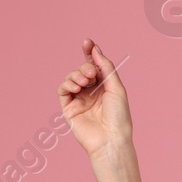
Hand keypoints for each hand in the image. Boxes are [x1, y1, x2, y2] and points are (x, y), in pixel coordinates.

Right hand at [57, 38, 130, 159]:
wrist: (110, 139)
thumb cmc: (118, 116)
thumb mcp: (116, 87)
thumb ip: (105, 68)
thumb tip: (96, 50)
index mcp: (105, 87)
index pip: (94, 66)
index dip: (89, 53)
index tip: (87, 42)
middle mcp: (91, 92)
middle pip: (82, 70)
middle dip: (84, 68)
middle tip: (90, 75)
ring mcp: (79, 100)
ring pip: (71, 78)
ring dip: (76, 75)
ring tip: (85, 82)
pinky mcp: (68, 108)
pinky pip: (62, 90)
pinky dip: (67, 84)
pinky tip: (76, 88)